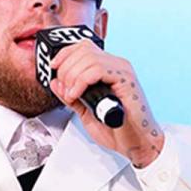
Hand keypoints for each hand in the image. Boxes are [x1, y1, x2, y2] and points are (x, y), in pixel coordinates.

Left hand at [48, 40, 162, 166]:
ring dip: (72, 76)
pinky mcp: (126, 80)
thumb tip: (55, 83)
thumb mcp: (85, 111)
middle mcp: (117, 65)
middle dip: (65, 69)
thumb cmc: (118, 129)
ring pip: (88, 58)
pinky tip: (77, 95)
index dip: (64, 54)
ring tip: (71, 96)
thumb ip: (70, 96)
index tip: (53, 68)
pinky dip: (81, 81)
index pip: (84, 47)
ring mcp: (123, 71)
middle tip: (64, 90)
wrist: (136, 143)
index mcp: (109, 69)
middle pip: (83, 49)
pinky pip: (97, 70)